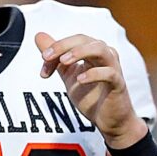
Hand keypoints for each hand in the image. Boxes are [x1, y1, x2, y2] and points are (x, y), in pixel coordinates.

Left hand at [35, 31, 146, 148]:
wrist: (108, 120)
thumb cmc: (91, 96)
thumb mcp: (68, 74)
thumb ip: (55, 57)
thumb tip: (38, 35)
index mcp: (93, 51)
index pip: (73, 41)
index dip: (56, 47)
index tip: (43, 61)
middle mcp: (105, 55)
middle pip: (85, 40)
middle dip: (63, 46)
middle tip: (46, 56)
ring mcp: (113, 68)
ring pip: (100, 50)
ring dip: (80, 52)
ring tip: (64, 61)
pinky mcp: (118, 84)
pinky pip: (110, 73)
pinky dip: (94, 74)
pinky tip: (80, 80)